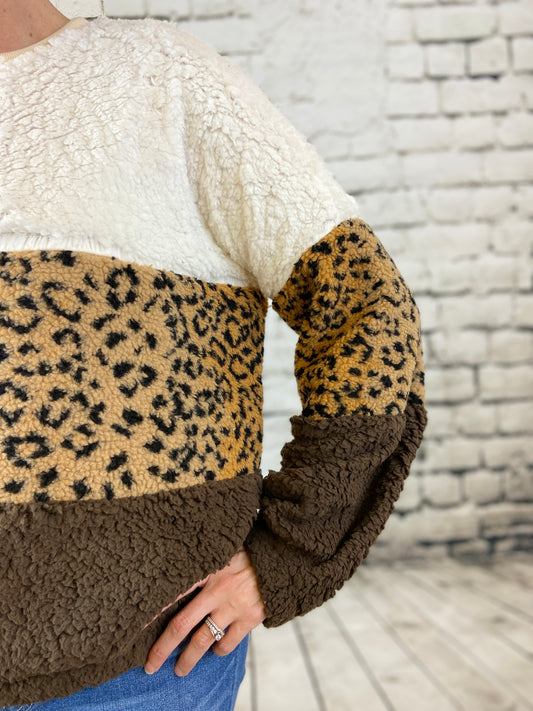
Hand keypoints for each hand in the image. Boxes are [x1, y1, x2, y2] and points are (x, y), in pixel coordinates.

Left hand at [144, 546, 265, 676]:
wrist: (282, 556)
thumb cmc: (249, 550)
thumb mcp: (223, 547)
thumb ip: (203, 559)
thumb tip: (179, 566)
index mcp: (207, 569)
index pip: (173, 592)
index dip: (153, 611)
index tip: (135, 626)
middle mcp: (218, 590)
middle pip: (182, 625)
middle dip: (163, 648)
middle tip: (150, 665)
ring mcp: (234, 606)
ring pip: (203, 640)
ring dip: (189, 658)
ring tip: (180, 669)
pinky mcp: (251, 617)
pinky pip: (229, 642)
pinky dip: (219, 649)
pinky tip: (215, 650)